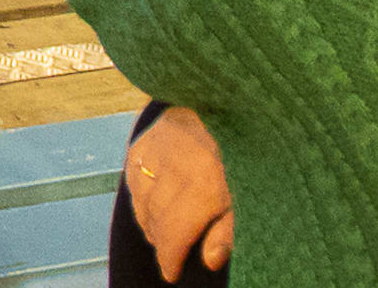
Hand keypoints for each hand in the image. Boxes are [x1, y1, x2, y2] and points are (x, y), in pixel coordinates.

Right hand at [125, 107, 234, 273]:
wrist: (216, 107)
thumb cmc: (234, 159)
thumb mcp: (244, 199)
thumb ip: (226, 232)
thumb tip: (210, 261)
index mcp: (204, 185)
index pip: (175, 233)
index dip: (170, 259)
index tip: (171, 274)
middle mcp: (173, 169)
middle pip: (157, 222)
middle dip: (163, 244)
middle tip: (170, 257)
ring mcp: (152, 156)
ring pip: (142, 205)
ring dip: (151, 225)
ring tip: (165, 233)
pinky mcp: (138, 147)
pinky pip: (133, 185)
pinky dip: (142, 202)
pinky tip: (156, 207)